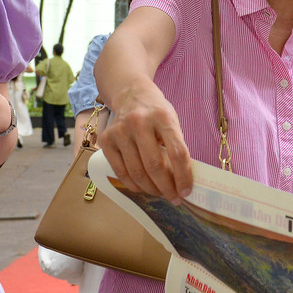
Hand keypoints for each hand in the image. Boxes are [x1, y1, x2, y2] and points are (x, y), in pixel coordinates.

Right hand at [100, 84, 192, 199]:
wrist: (131, 94)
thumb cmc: (156, 113)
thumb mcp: (172, 121)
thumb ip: (176, 146)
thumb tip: (181, 181)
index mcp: (163, 117)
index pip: (177, 152)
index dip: (183, 176)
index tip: (186, 191)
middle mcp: (139, 122)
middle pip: (154, 165)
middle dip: (166, 188)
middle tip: (174, 198)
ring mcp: (120, 131)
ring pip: (136, 172)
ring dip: (150, 189)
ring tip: (160, 193)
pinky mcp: (106, 140)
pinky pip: (120, 171)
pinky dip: (133, 185)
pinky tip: (142, 188)